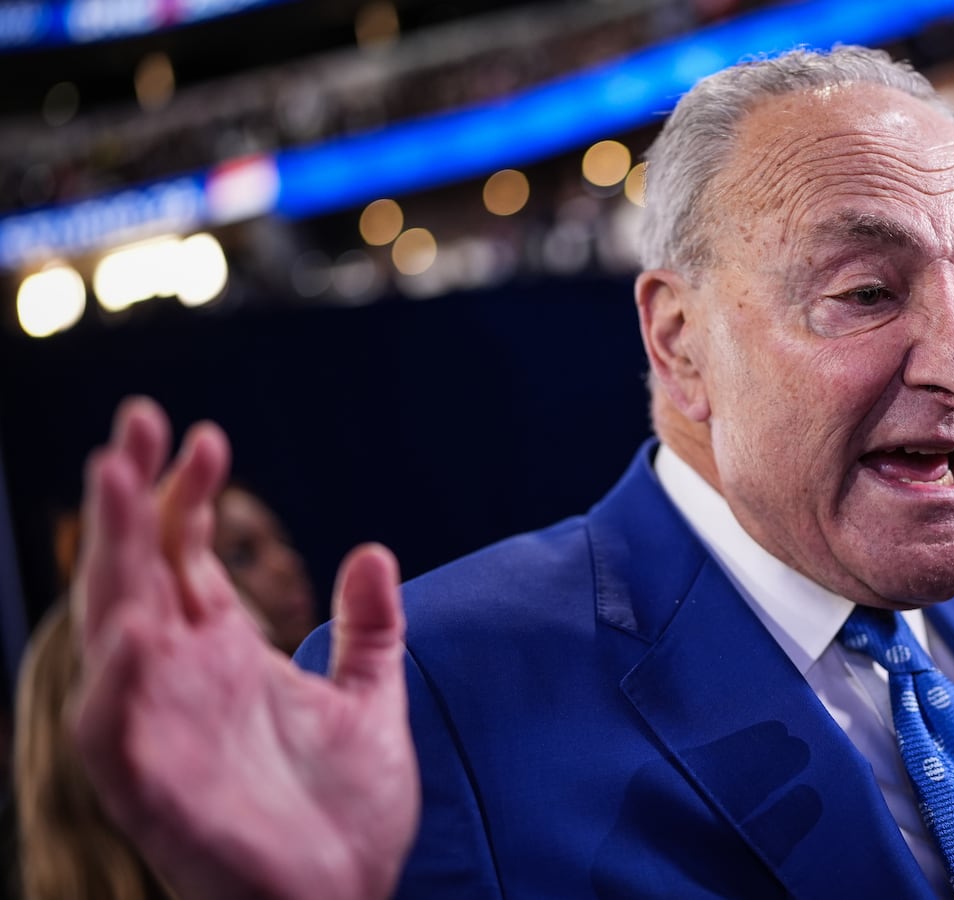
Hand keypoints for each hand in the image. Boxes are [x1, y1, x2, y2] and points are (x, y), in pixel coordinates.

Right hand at [70, 398, 419, 898]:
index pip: (184, 558)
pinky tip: (135, 623)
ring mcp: (162, 731)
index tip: (207, 435)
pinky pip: (116, 729)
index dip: (186, 495)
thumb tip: (375, 552)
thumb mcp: (370, 703)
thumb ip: (370, 630)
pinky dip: (119, 677)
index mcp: (222, 659)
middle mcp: (180, 684)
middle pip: (139, 572)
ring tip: (117, 480)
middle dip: (132, 497)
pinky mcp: (156, 789)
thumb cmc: (344, 816)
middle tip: (136, 417)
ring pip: (117, 627)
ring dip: (111, 556)